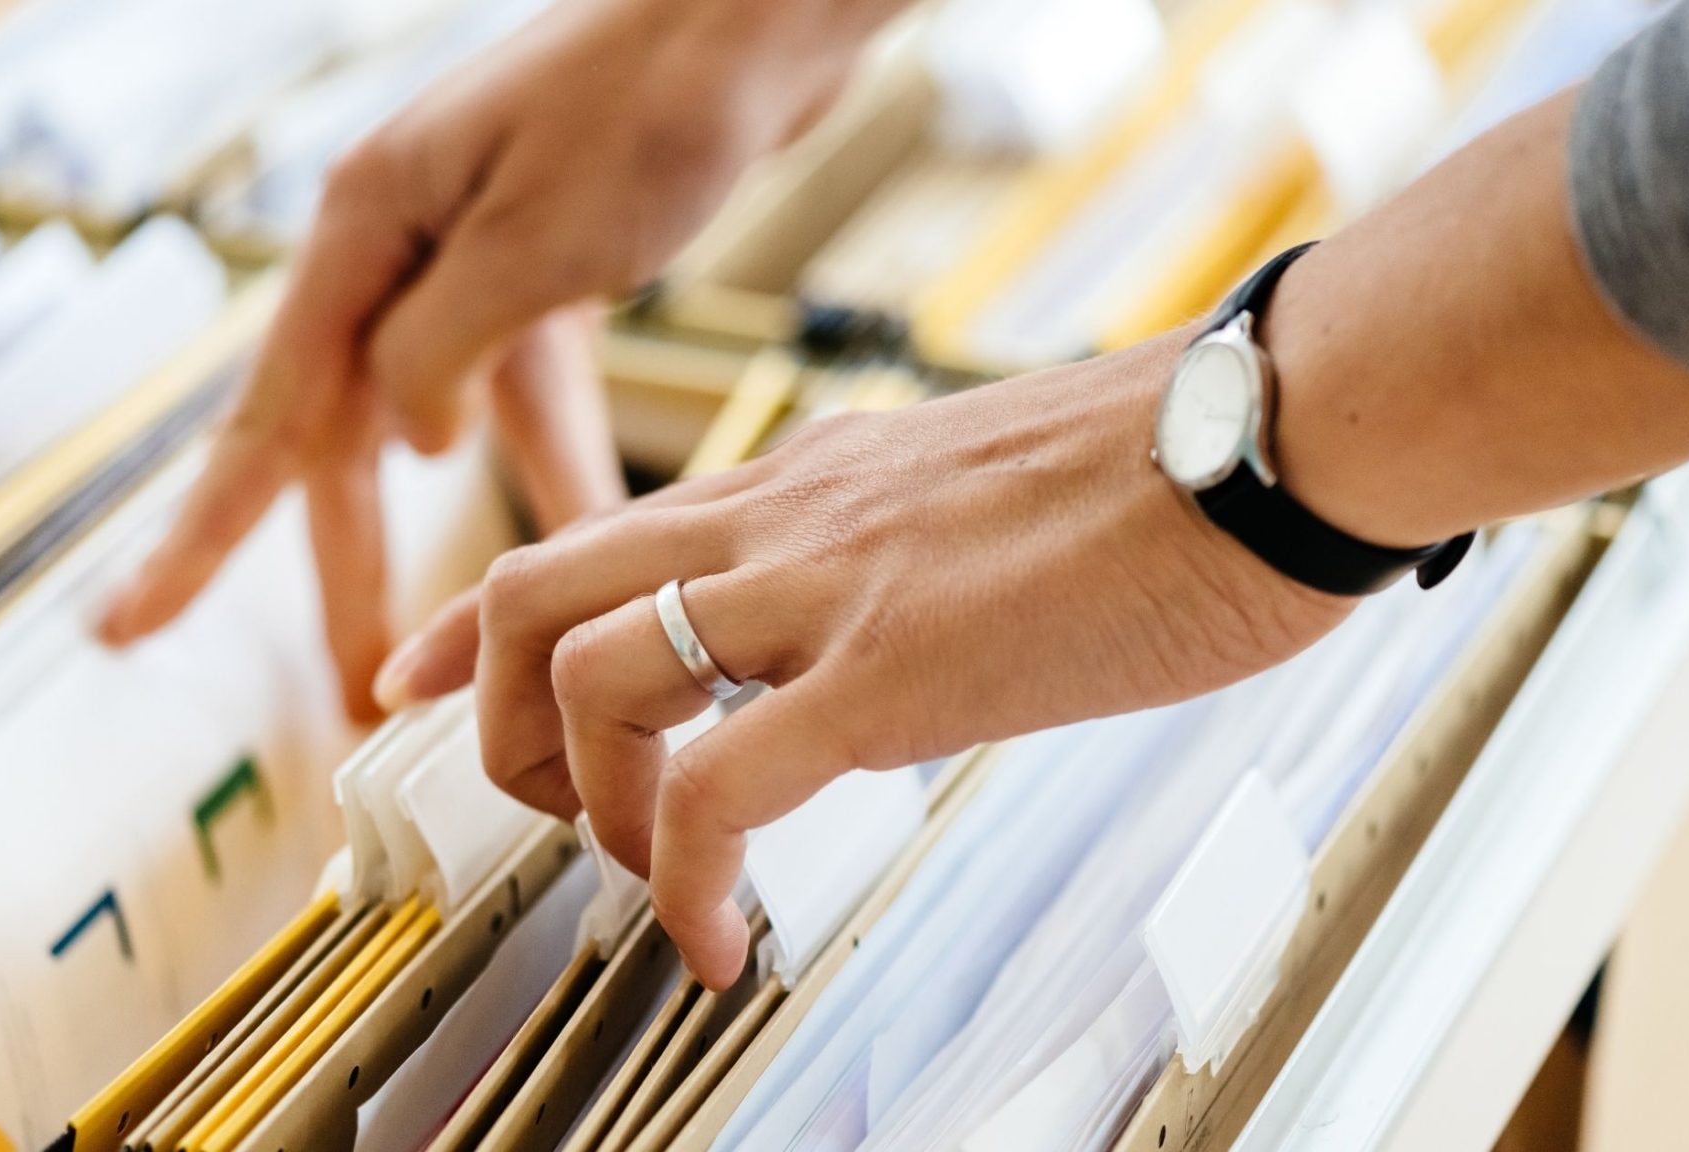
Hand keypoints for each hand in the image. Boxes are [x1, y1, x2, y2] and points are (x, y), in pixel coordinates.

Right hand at [96, 0, 876, 714]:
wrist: (760, 16)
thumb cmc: (652, 101)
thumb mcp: (532, 247)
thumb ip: (443, 352)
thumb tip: (400, 441)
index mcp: (364, 227)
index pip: (268, 412)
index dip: (204, 535)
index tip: (133, 625)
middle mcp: (400, 240)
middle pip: (344, 434)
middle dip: (339, 567)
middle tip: (345, 690)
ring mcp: (472, 252)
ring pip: (432, 424)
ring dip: (441, 533)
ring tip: (434, 645)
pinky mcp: (548, 261)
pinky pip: (528, 392)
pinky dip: (552, 465)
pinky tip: (576, 537)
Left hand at [374, 331, 1353, 986]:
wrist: (1276, 435)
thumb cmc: (1163, 470)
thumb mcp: (972, 502)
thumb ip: (883, 557)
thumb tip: (858, 653)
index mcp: (801, 482)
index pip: (582, 532)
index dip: (462, 619)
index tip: (412, 677)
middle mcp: (781, 520)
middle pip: (528, 595)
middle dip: (489, 722)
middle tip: (552, 812)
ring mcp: (825, 588)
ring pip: (584, 680)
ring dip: (589, 808)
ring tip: (662, 880)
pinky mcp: (892, 670)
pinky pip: (718, 788)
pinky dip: (688, 881)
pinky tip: (725, 941)